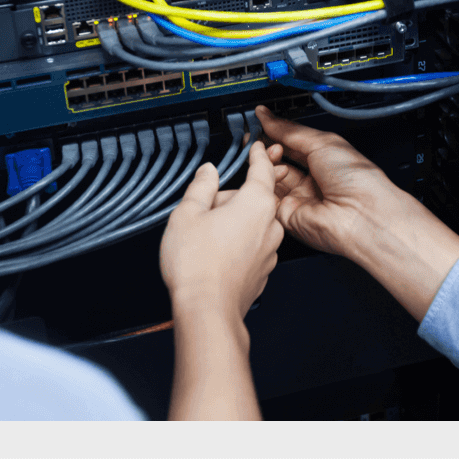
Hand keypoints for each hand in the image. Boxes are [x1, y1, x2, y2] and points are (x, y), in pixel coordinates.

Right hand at [158, 134, 283, 322]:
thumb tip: (208, 172)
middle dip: (229, 198)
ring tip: (204, 236)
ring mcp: (269, 252)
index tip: (256, 145)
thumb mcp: (188, 213)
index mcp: (256, 204)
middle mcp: (269, 226)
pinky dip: (236, 243)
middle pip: (252, 197)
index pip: (262, 168)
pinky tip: (214, 254)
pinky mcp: (263, 272)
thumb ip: (201, 186)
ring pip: (251, 223)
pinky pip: (251, 245)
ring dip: (232, 222)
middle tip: (202, 209)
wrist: (207, 312)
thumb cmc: (198, 265)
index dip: (257, 154)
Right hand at [254, 104, 458, 323]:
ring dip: (265, 161)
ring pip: (269, 176)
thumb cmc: (357, 179)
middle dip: (266, 145)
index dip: (275, 132)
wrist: (363, 214)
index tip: (259, 120)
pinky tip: (264, 168)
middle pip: (278, 160)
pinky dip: (262, 181)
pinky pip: (267, 197)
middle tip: (257, 136)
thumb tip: (267, 116)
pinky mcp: (288, 216)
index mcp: (323, 159)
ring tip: (266, 151)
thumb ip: (290, 130)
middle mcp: (311, 180)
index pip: (292, 143)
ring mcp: (299, 198)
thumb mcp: (321, 142)